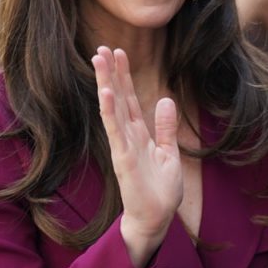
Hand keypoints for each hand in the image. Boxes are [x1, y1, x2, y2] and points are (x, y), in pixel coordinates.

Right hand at [92, 47, 181, 267]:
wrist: (156, 219)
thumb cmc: (160, 191)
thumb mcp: (169, 153)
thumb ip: (165, 127)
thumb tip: (164, 100)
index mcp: (138, 134)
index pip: (129, 98)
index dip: (123, 75)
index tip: (118, 52)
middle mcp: (127, 136)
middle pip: (117, 98)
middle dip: (110, 73)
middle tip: (101, 48)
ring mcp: (123, 146)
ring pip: (112, 108)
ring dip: (106, 84)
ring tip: (99, 60)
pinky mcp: (123, 158)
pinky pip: (115, 131)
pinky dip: (109, 111)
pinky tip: (105, 93)